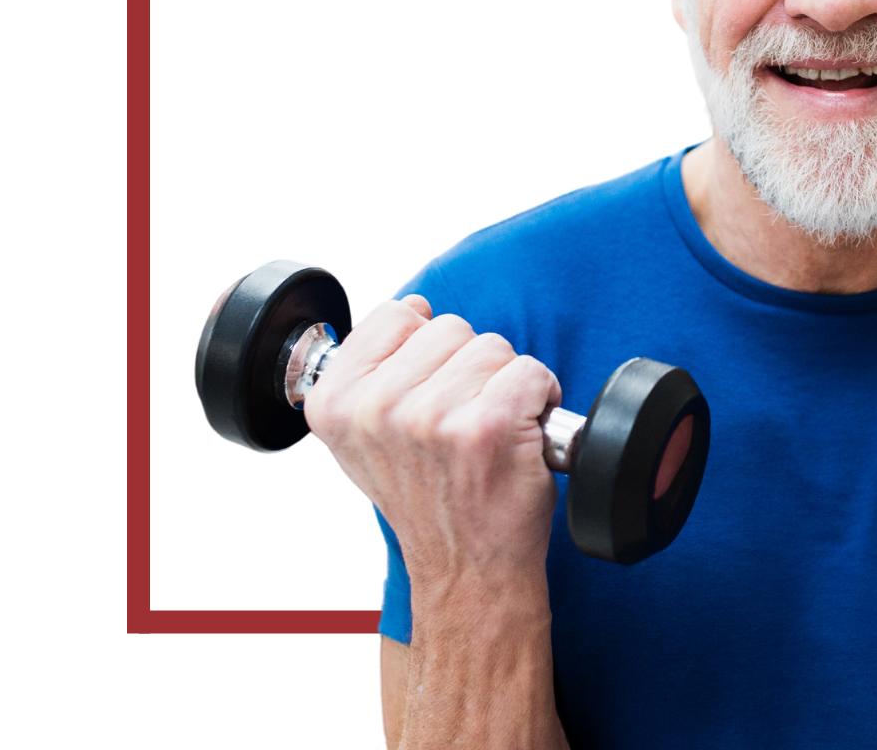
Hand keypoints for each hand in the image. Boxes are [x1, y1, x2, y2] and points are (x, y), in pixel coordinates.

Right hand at [303, 295, 563, 598]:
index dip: (426, 352)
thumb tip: (412, 307)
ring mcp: (431, 417)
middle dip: (468, 368)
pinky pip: (530, 371)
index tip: (427, 398)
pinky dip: (539, 399)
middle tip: (460, 427)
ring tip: (487, 434)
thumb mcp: (368, 438)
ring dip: (503, 385)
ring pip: (493, 346)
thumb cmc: (429, 500)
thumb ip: (376, 369)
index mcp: (336, 403)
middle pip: (450, 326)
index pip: (395, 314)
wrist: (466, 570)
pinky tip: (519, 437)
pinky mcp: (488, 425)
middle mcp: (376, 408)